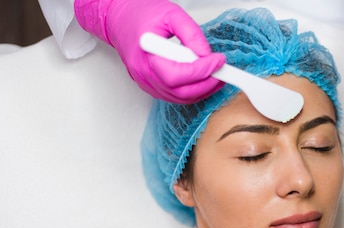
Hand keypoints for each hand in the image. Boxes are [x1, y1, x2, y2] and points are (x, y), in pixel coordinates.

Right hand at [74, 0, 225, 102]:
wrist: (120, 18)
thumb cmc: (140, 14)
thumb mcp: (171, 14)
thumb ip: (191, 34)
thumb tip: (207, 54)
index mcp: (146, 55)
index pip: (178, 75)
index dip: (202, 71)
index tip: (218, 61)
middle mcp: (144, 74)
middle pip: (181, 92)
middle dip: (207, 85)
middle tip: (222, 73)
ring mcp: (146, 83)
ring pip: (180, 98)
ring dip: (202, 91)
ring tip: (216, 76)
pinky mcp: (151, 86)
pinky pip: (175, 97)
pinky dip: (192, 92)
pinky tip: (203, 81)